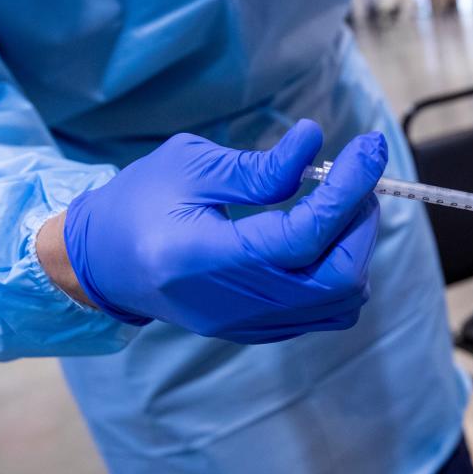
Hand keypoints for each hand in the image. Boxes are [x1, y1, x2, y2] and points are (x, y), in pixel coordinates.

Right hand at [59, 120, 386, 342]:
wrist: (102, 262)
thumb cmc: (140, 203)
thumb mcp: (190, 166)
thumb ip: (259, 167)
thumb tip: (315, 143)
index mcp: (205, 258)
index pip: (302, 237)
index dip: (346, 191)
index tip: (369, 149)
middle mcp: (231, 304)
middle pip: (335, 280)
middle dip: (361, 224)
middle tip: (357, 179)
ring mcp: (246, 325)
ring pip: (338, 302)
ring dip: (356, 249)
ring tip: (341, 205)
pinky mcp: (256, 330)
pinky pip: (323, 311)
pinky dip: (340, 271)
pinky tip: (324, 237)